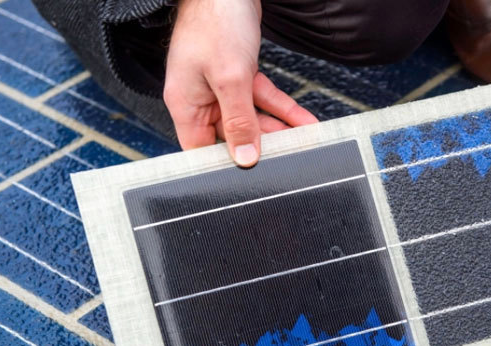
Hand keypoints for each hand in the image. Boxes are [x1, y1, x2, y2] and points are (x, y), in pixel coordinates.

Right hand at [164, 0, 317, 166]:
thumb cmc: (216, 22)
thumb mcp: (231, 78)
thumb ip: (240, 121)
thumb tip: (245, 158)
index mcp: (186, 105)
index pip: (201, 151)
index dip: (225, 166)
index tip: (251, 178)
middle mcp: (200, 100)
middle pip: (231, 137)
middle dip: (261, 147)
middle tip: (289, 159)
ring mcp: (219, 87)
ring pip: (252, 119)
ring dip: (279, 128)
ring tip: (304, 141)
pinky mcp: (238, 75)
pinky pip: (261, 99)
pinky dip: (282, 108)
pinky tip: (303, 120)